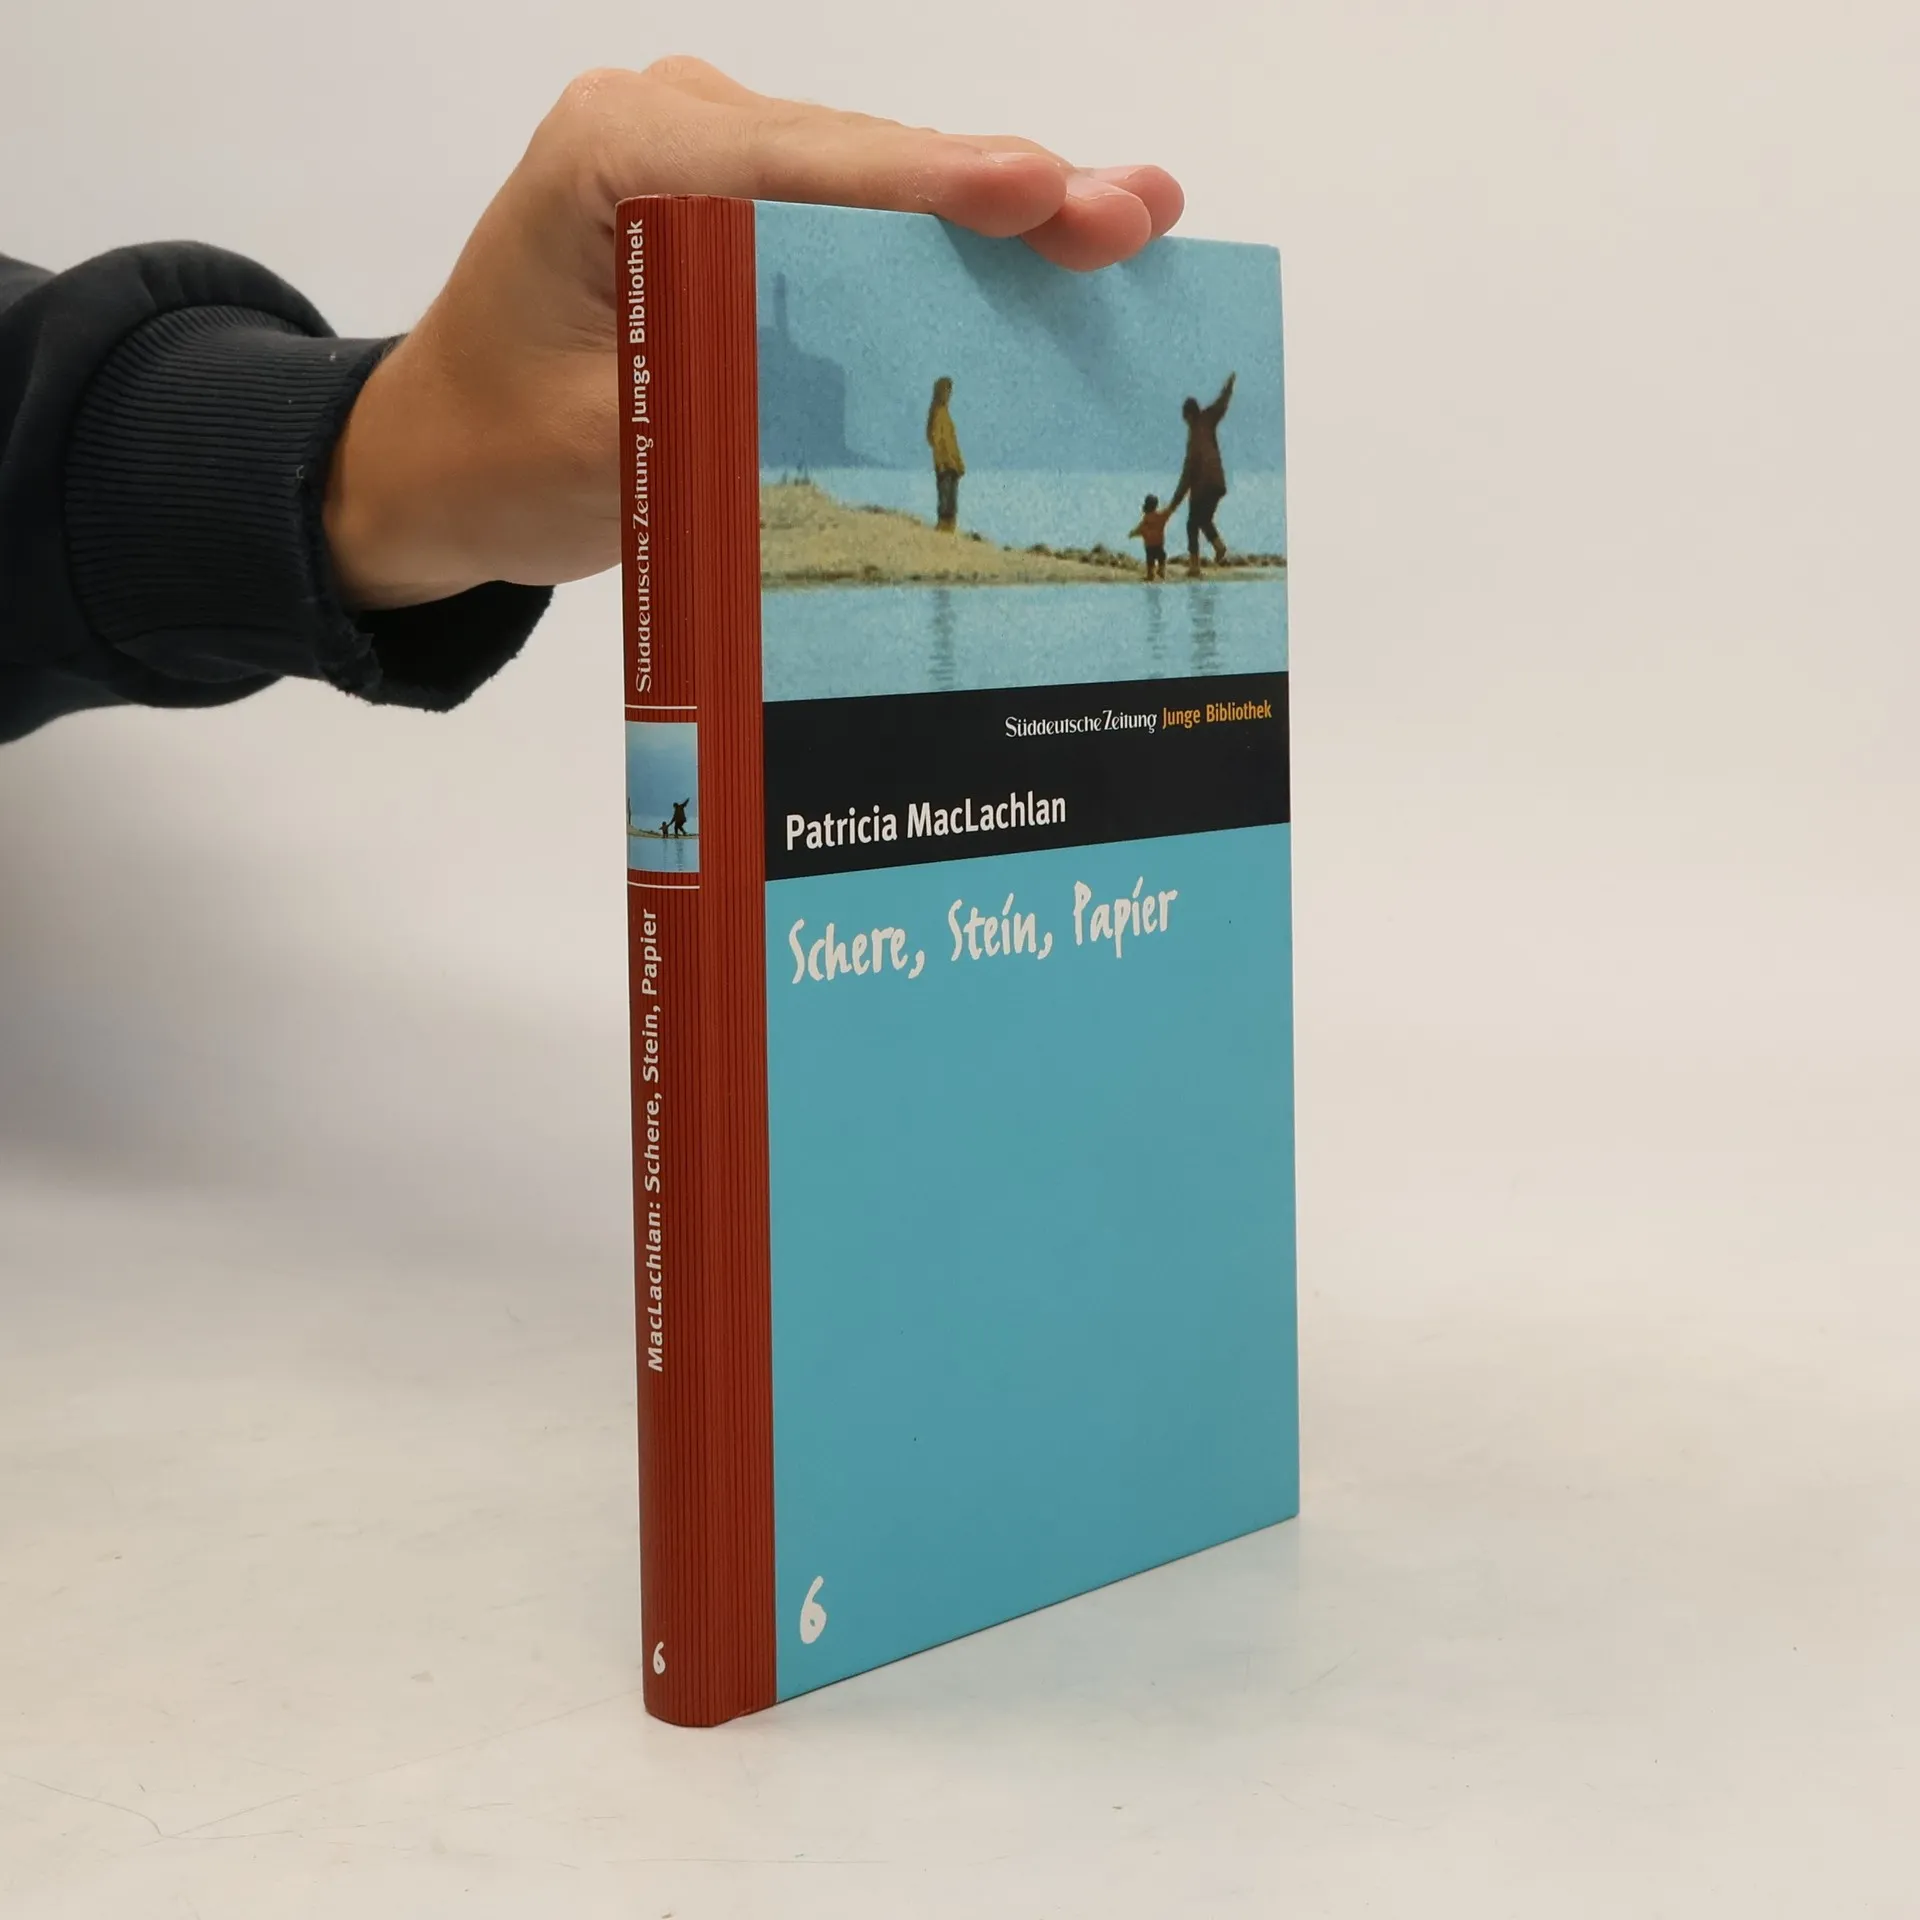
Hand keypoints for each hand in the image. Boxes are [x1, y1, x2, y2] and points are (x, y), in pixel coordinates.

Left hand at [324, 58, 1183, 608]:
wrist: (431, 466)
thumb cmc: (492, 457)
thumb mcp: (606, 450)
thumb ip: (730, 409)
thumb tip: (879, 401)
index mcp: (616, 156)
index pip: (791, 162)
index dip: (924, 183)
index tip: (1035, 192)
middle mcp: (671, 131)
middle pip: (859, 159)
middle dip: (998, 195)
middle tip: (1133, 216)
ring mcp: (712, 167)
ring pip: (877, 186)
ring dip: (1000, 216)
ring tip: (1129, 221)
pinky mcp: (741, 220)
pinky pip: (858, 226)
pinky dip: (951, 249)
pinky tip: (1052, 238)